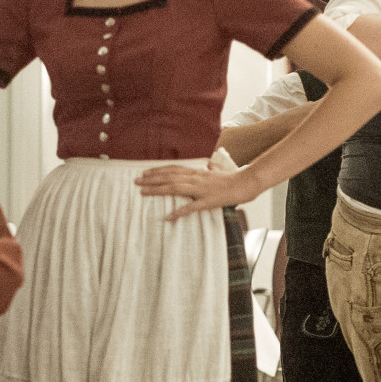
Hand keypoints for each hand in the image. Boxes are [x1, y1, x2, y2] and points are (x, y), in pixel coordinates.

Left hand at [135, 162, 256, 221]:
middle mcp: (195, 178)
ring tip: (144, 193)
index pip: (173, 169)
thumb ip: (210, 168)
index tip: (144, 173)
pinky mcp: (207, 201)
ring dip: (158, 190)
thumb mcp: (217, 172)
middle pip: (169, 177)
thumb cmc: (231, 179)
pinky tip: (168, 217)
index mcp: (196, 172)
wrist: (244, 184)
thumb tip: (208, 164)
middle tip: (136, 182)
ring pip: (175, 188)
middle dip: (151, 179)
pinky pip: (191, 207)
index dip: (157, 171)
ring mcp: (200, 190)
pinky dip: (179, 212)